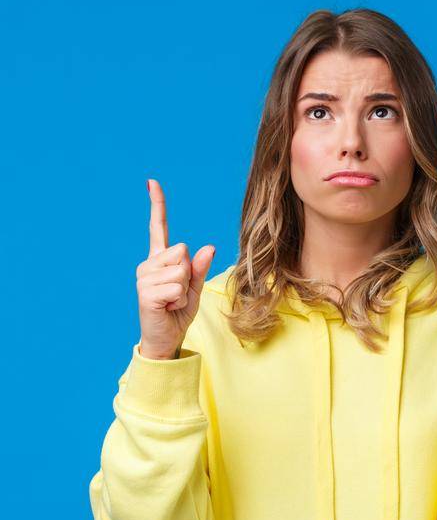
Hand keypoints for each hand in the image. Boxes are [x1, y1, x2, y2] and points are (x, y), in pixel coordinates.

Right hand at [136, 179, 215, 359]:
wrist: (166, 338)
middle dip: (189, 274)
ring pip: (181, 270)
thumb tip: (209, 247)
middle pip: (182, 251)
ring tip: (173, 301)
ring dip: (185, 290)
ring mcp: (144, 278)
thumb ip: (200, 267)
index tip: (152, 182)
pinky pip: (177, 288)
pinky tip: (168, 307)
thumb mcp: (195, 287)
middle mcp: (148, 264)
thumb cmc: (178, 311)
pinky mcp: (146, 293)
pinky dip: (181, 300)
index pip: (159, 228)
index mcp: (160, 260)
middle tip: (179, 292)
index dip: (157, 205)